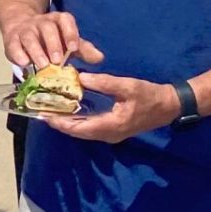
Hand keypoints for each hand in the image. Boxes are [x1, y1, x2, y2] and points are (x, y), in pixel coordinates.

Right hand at [0, 10, 101, 72]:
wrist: (22, 29)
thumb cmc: (51, 40)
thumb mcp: (68, 42)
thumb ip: (84, 49)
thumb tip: (99, 57)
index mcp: (58, 20)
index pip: (65, 20)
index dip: (70, 33)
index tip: (73, 48)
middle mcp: (41, 22)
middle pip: (47, 28)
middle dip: (53, 44)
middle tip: (57, 60)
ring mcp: (25, 30)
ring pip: (30, 36)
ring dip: (36, 51)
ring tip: (43, 65)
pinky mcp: (12, 40)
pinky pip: (13, 45)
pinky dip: (18, 54)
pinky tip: (24, 64)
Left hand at [46, 72, 180, 143]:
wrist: (169, 106)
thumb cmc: (150, 96)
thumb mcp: (128, 86)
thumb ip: (104, 82)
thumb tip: (80, 77)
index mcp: (111, 126)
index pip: (79, 128)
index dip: (61, 123)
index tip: (44, 115)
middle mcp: (108, 134)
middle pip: (78, 132)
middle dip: (59, 122)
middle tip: (41, 110)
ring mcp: (111, 134)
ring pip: (83, 131)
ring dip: (67, 122)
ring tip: (50, 109)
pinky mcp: (112, 129)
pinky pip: (89, 127)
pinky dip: (77, 120)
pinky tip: (68, 109)